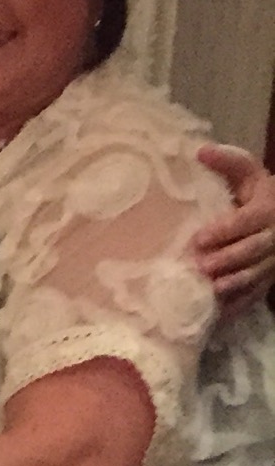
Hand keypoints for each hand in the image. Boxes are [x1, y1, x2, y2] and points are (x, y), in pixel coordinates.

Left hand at [193, 143, 274, 312]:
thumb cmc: (261, 195)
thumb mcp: (250, 175)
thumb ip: (228, 163)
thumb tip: (200, 150)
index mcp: (267, 210)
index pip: (247, 221)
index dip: (224, 230)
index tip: (199, 238)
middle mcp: (274, 237)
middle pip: (252, 250)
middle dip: (228, 259)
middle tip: (202, 266)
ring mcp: (273, 262)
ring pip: (257, 274)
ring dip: (235, 284)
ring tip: (212, 290)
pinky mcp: (269, 280)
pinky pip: (256, 294)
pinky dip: (239, 305)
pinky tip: (220, 314)